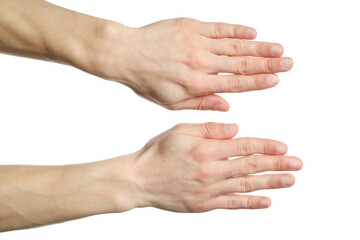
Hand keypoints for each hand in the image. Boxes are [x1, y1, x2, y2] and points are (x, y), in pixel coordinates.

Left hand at [87, 18, 292, 110]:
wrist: (126, 54)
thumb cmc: (146, 81)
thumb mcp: (171, 102)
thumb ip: (200, 104)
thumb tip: (226, 107)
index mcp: (196, 84)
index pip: (234, 84)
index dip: (257, 82)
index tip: (275, 80)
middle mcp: (200, 63)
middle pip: (241, 63)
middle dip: (268, 64)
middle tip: (288, 63)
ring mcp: (196, 42)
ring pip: (234, 45)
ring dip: (258, 47)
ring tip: (278, 48)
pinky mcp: (190, 26)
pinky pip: (218, 28)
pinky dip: (236, 30)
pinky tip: (252, 32)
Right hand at [124, 122, 301, 211]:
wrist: (140, 180)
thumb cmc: (158, 153)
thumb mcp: (179, 130)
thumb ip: (208, 129)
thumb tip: (234, 128)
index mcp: (206, 150)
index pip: (244, 147)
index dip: (265, 146)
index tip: (283, 147)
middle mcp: (211, 171)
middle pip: (250, 167)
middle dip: (276, 164)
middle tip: (297, 164)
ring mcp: (208, 190)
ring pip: (246, 185)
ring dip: (270, 182)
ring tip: (289, 180)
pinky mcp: (204, 204)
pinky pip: (232, 204)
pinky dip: (250, 203)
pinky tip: (266, 201)